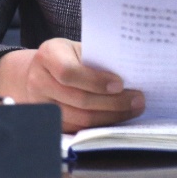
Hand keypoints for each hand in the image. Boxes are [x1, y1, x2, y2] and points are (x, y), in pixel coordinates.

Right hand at [0, 38, 143, 132]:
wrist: (40, 72)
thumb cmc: (66, 56)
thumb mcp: (77, 48)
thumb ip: (96, 59)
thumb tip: (130, 72)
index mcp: (47, 56)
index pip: (69, 72)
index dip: (95, 81)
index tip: (120, 84)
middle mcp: (39, 81)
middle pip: (78, 99)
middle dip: (113, 102)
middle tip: (137, 100)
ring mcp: (41, 105)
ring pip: (80, 118)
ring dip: (111, 116)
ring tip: (133, 109)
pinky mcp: (49, 123)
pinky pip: (78, 129)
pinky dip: (100, 124)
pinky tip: (117, 117)